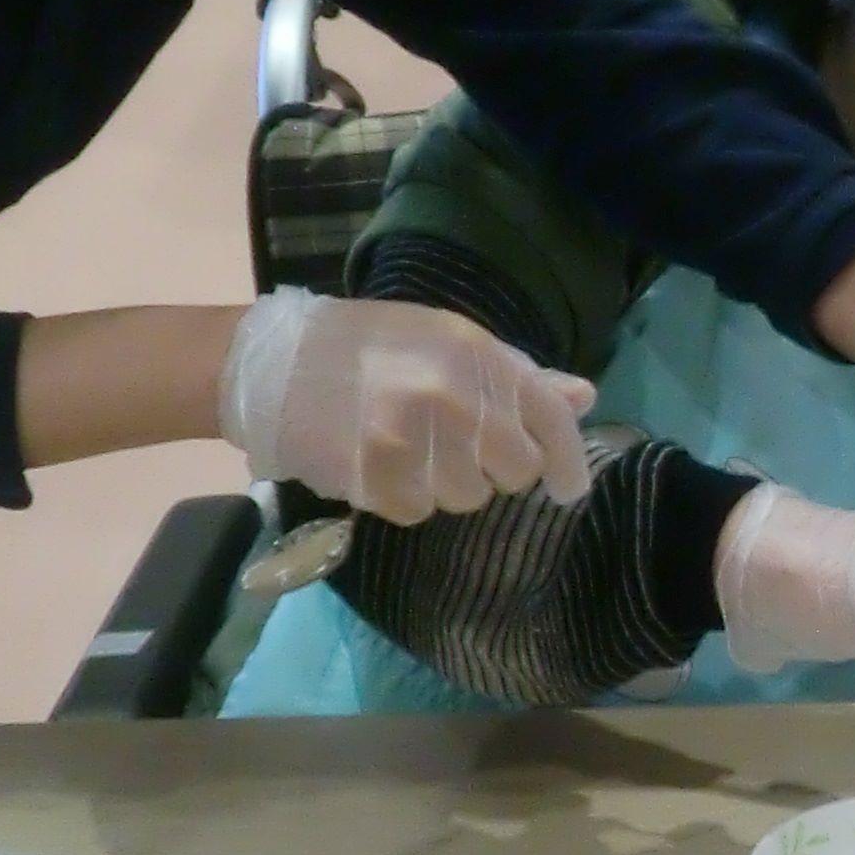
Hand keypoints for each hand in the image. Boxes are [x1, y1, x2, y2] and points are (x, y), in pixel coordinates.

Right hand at [219, 291, 595, 526]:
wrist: (271, 364)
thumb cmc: (367, 347)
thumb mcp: (447, 341)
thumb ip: (517, 374)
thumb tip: (583, 398)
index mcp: (477, 355)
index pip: (550, 418)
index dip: (567, 462)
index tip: (567, 488)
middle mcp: (453, 394)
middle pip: (515, 471)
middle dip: (494, 470)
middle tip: (458, 451)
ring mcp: (413, 438)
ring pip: (467, 498)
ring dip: (445, 485)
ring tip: (411, 450)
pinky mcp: (374, 477)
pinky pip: (418, 512)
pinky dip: (403, 499)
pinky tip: (380, 466)